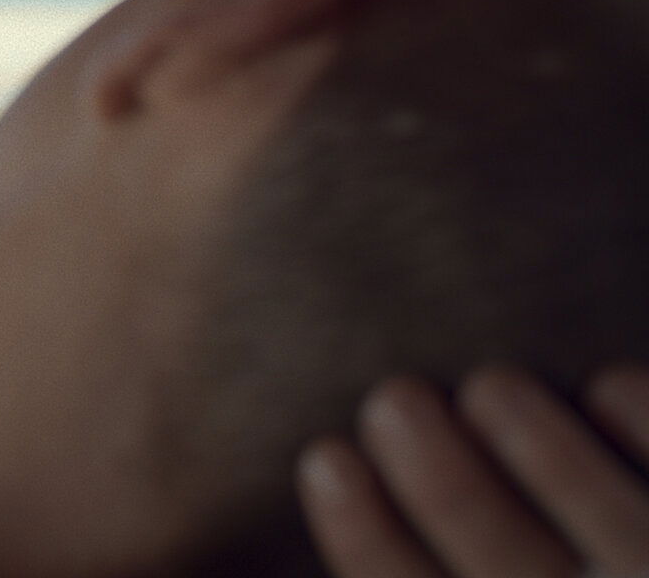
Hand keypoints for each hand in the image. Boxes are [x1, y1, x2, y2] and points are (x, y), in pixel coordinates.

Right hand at [300, 363, 648, 577]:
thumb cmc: (547, 573)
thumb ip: (418, 561)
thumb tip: (327, 466)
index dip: (361, 533)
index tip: (327, 457)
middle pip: (497, 551)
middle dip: (439, 474)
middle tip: (395, 399)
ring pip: (612, 522)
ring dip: (541, 444)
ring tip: (492, 386)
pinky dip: (645, 427)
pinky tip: (606, 388)